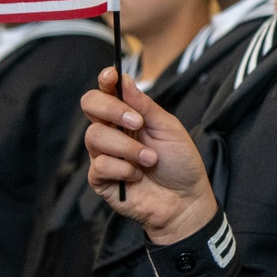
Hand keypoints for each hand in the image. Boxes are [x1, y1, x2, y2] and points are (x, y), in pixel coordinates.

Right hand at [81, 67, 217, 243]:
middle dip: (112, 110)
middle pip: (90, 106)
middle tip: (138, 122)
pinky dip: (123, 169)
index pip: (106, 92)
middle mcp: (112, 131)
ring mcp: (104, 154)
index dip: (105, 81)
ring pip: (95, 136)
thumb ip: (145, 105)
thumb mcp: (168, 128)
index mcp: (128, 115)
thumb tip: (124, 79)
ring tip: (149, 160)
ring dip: (127, 147)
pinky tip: (137, 176)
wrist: (185, 200)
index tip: (111, 76)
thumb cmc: (180, 162)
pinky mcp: (100, 179)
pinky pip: (100, 165)